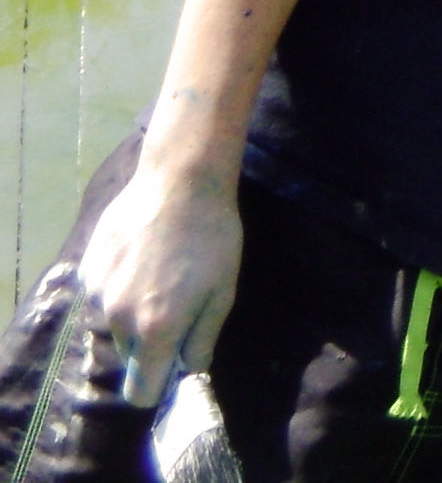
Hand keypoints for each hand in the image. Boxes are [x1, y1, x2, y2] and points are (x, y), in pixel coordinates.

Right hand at [77, 167, 242, 407]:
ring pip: (114, 328)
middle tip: (177, 306)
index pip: (141, 392)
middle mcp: (118, 320)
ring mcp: (98, 295)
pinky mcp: (86, 271)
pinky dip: (118, 289)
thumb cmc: (214, 237)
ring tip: (160, 276)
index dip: (158, 386)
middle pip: (129, 358)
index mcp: (155, 331)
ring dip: (133, 315)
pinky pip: (102, 297)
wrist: (181, 181)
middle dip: (151, 345)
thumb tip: (190, 372)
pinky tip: (141, 258)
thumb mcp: (223, 292)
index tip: (173, 367)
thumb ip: (202, 341)